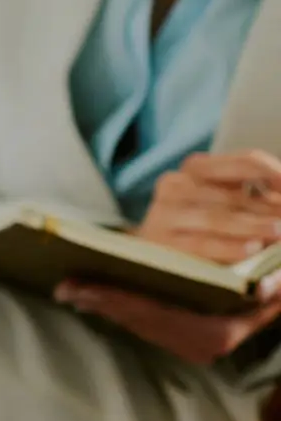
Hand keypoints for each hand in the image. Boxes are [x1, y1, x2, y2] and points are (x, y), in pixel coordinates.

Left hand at [56, 275, 280, 364]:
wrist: (278, 297)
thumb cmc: (275, 286)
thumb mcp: (277, 287)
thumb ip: (275, 288)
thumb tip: (268, 287)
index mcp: (218, 333)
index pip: (153, 314)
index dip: (114, 299)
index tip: (77, 287)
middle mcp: (202, 345)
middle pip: (139, 321)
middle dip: (99, 302)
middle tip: (61, 287)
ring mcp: (194, 347)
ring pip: (139, 325)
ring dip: (105, 307)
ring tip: (70, 290)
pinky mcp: (190, 342)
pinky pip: (148, 325)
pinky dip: (122, 310)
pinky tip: (96, 297)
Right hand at [136, 151, 280, 263]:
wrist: (152, 258)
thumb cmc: (199, 227)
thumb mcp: (228, 203)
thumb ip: (255, 195)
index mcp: (196, 168)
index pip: (245, 162)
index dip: (273, 172)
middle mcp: (175, 185)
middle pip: (234, 195)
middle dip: (268, 208)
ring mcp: (163, 214)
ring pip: (218, 218)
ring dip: (254, 227)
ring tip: (278, 232)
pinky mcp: (159, 242)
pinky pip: (200, 244)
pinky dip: (228, 247)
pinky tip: (251, 248)